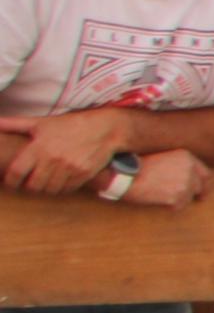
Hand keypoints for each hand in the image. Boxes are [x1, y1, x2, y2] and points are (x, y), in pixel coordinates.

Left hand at [6, 109, 127, 192]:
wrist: (104, 129)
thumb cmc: (70, 125)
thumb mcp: (41, 122)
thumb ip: (15, 124)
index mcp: (39, 147)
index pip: (16, 172)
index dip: (10, 181)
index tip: (10, 183)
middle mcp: (53, 159)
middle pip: (33, 185)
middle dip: (28, 186)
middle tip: (28, 183)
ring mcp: (69, 169)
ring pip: (49, 190)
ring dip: (44, 188)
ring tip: (44, 182)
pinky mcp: (82, 175)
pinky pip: (66, 189)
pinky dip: (60, 188)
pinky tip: (59, 180)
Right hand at [117, 150, 211, 208]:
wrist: (122, 174)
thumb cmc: (136, 165)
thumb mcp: (161, 156)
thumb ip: (177, 164)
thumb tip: (186, 178)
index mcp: (186, 157)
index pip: (204, 174)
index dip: (202, 184)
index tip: (200, 192)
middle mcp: (189, 170)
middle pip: (199, 187)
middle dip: (193, 194)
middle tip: (185, 199)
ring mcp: (184, 184)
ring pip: (187, 198)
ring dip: (176, 199)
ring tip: (158, 194)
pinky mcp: (176, 198)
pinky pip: (177, 206)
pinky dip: (168, 206)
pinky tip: (155, 198)